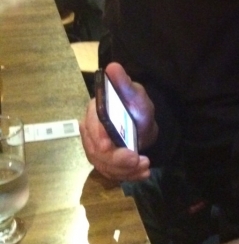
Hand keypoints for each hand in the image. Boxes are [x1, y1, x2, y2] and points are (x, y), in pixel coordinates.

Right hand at [79, 62, 156, 181]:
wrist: (141, 121)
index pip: (91, 126)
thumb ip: (123, 83)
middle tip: (140, 160)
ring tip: (145, 167)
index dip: (99, 136)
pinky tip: (143, 174)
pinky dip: (128, 176)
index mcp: (93, 112)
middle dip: (117, 159)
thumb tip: (113, 67)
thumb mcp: (133, 92)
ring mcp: (95, 148)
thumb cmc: (134, 104)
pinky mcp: (104, 162)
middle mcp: (89, 132)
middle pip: (96, 151)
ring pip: (104, 165)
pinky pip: (112, 172)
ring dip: (125, 170)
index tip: (108, 145)